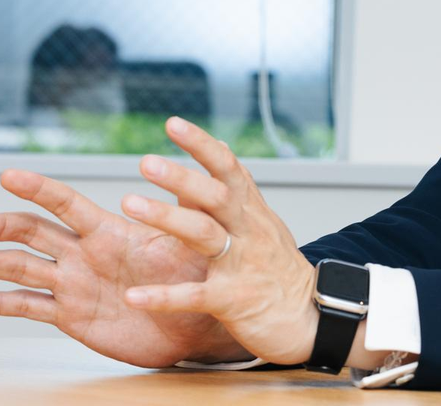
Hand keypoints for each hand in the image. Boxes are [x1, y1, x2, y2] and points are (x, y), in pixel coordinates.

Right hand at [0, 168, 249, 367]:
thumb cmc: (198, 275)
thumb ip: (187, 212)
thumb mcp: (194, 241)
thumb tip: (195, 174)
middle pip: (35, 232)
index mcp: (110, 231)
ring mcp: (74, 283)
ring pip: (23, 268)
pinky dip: (1, 304)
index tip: (9, 174)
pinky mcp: (72, 316)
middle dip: (4, 227)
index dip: (40, 189)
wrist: (196, 322)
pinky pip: (31, 308)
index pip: (68, 204)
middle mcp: (85, 253)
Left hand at [119, 116, 321, 365]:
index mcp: (252, 211)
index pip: (228, 168)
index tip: (172, 123)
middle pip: (215, 196)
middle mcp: (248, 231)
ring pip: (203, 234)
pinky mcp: (234, 300)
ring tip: (129, 203)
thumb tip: (219, 142)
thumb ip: (236, 187)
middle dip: (181, 177)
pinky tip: (133, 296)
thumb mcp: (262, 222)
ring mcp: (241, 264)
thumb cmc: (279, 268)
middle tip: (146, 162)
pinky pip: (195, 295)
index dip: (202, 145)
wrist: (312, 317)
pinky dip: (163, 296)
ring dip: (166, 216)